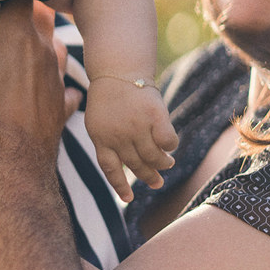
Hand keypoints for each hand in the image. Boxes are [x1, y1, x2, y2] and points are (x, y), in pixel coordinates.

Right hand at [0, 0, 68, 172]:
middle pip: (39, 15)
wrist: (12, 179)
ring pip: (54, 48)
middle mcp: (44, 52)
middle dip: (18, 9)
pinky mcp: (58, 110)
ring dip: (37, 43)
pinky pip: (62, 87)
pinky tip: (40, 86)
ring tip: (12, 42)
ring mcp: (55, 82)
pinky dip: (52, 82)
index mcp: (17, 35)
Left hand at [83, 83, 177, 200]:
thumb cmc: (108, 99)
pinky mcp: (155, 116)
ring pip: (154, 156)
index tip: (128, 199)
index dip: (120, 186)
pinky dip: (171, 147)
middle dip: (148, 176)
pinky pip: (168, 141)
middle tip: (157, 182)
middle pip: (136, 164)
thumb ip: (108, 144)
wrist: (118, 70)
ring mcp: (136, 126)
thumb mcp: (99, 122)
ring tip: (167, 164)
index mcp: (100, 137)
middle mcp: (118, 135)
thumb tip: (131, 169)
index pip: (110, 169)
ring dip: (163, 164)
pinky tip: (170, 147)